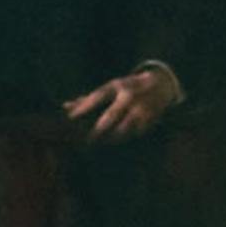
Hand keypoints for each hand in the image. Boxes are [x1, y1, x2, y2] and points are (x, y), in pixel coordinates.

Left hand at [63, 63, 180, 141]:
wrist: (161, 84)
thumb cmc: (128, 87)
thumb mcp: (111, 87)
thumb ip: (89, 98)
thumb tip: (64, 107)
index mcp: (117, 86)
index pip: (97, 97)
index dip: (83, 107)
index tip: (70, 117)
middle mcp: (128, 96)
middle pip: (110, 116)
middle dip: (98, 130)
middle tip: (87, 140)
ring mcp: (140, 108)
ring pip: (123, 129)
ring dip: (113, 138)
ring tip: (105, 142)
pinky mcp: (150, 119)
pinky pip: (135, 133)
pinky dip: (128, 137)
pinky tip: (122, 140)